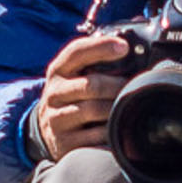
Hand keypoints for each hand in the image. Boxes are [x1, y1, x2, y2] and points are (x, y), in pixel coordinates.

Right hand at [33, 31, 129, 160]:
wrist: (45, 131)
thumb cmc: (71, 96)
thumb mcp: (74, 75)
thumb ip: (96, 59)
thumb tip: (130, 40)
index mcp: (58, 70)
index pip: (77, 52)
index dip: (101, 47)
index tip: (124, 47)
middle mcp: (54, 93)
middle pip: (91, 84)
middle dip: (118, 85)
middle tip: (136, 85)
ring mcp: (56, 118)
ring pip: (93, 110)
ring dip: (116, 107)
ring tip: (130, 106)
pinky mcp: (63, 142)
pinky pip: (95, 136)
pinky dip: (111, 131)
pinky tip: (118, 128)